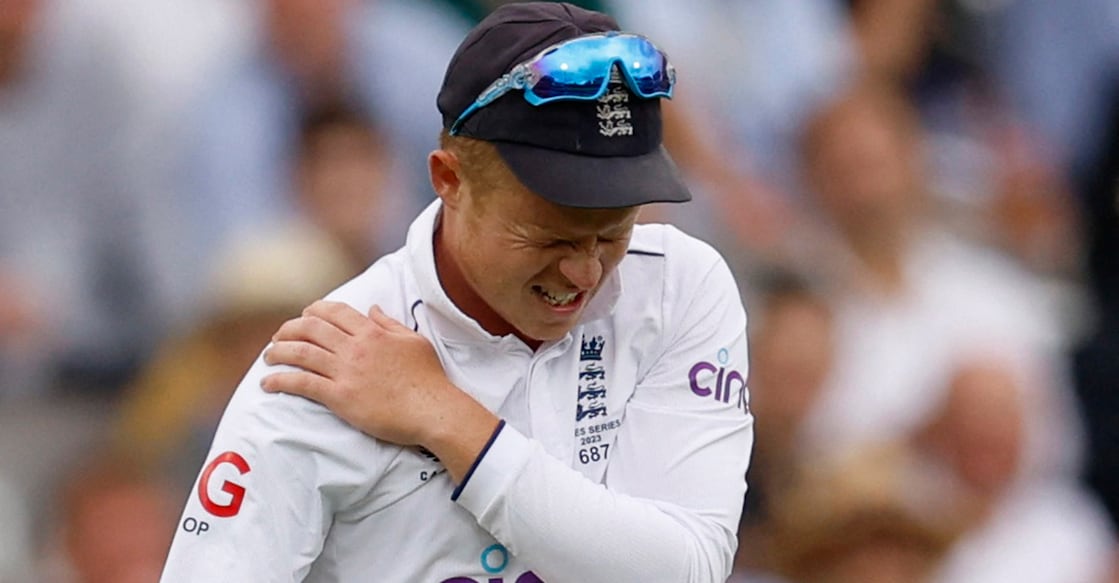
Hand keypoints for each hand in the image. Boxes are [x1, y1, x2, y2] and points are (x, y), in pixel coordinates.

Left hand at [261, 301, 498, 480]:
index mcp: (372, 332)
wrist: (433, 410)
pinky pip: (303, 384)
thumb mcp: (413, 341)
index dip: (313, 311)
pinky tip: (268, 383)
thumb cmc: (428, 378)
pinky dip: (281, 381)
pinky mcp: (340, 397)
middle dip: (289, 330)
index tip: (303, 316)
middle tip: (278, 337)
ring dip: (279, 353)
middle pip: (311, 329)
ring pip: (301, 353)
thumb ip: (389, 323)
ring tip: (268, 357)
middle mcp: (355, 347)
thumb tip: (372, 309)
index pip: (334, 312)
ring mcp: (346, 372)